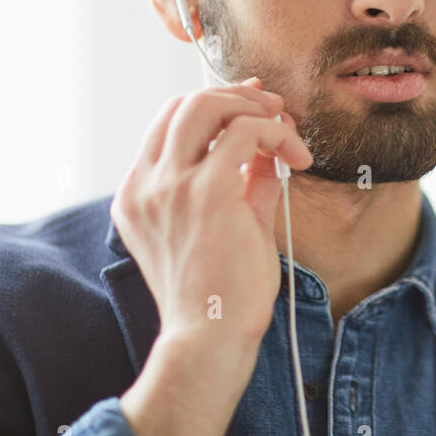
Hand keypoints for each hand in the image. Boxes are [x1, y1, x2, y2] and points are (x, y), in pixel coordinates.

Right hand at [110, 77, 313, 349]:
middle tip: (276, 112)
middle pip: (184, 103)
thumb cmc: (219, 294)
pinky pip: (246, 131)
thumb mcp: (227, 223)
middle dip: (236, 96)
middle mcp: (145, 184)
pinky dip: (278, 133)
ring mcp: (169, 186)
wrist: (210, 339)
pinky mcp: (206, 191)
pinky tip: (297, 159)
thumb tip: (267, 143)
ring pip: (206, 104)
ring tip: (288, 130)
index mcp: (138, 193)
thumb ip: (241, 179)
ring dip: (254, 107)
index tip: (256, 105)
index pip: (170, 122)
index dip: (216, 102)